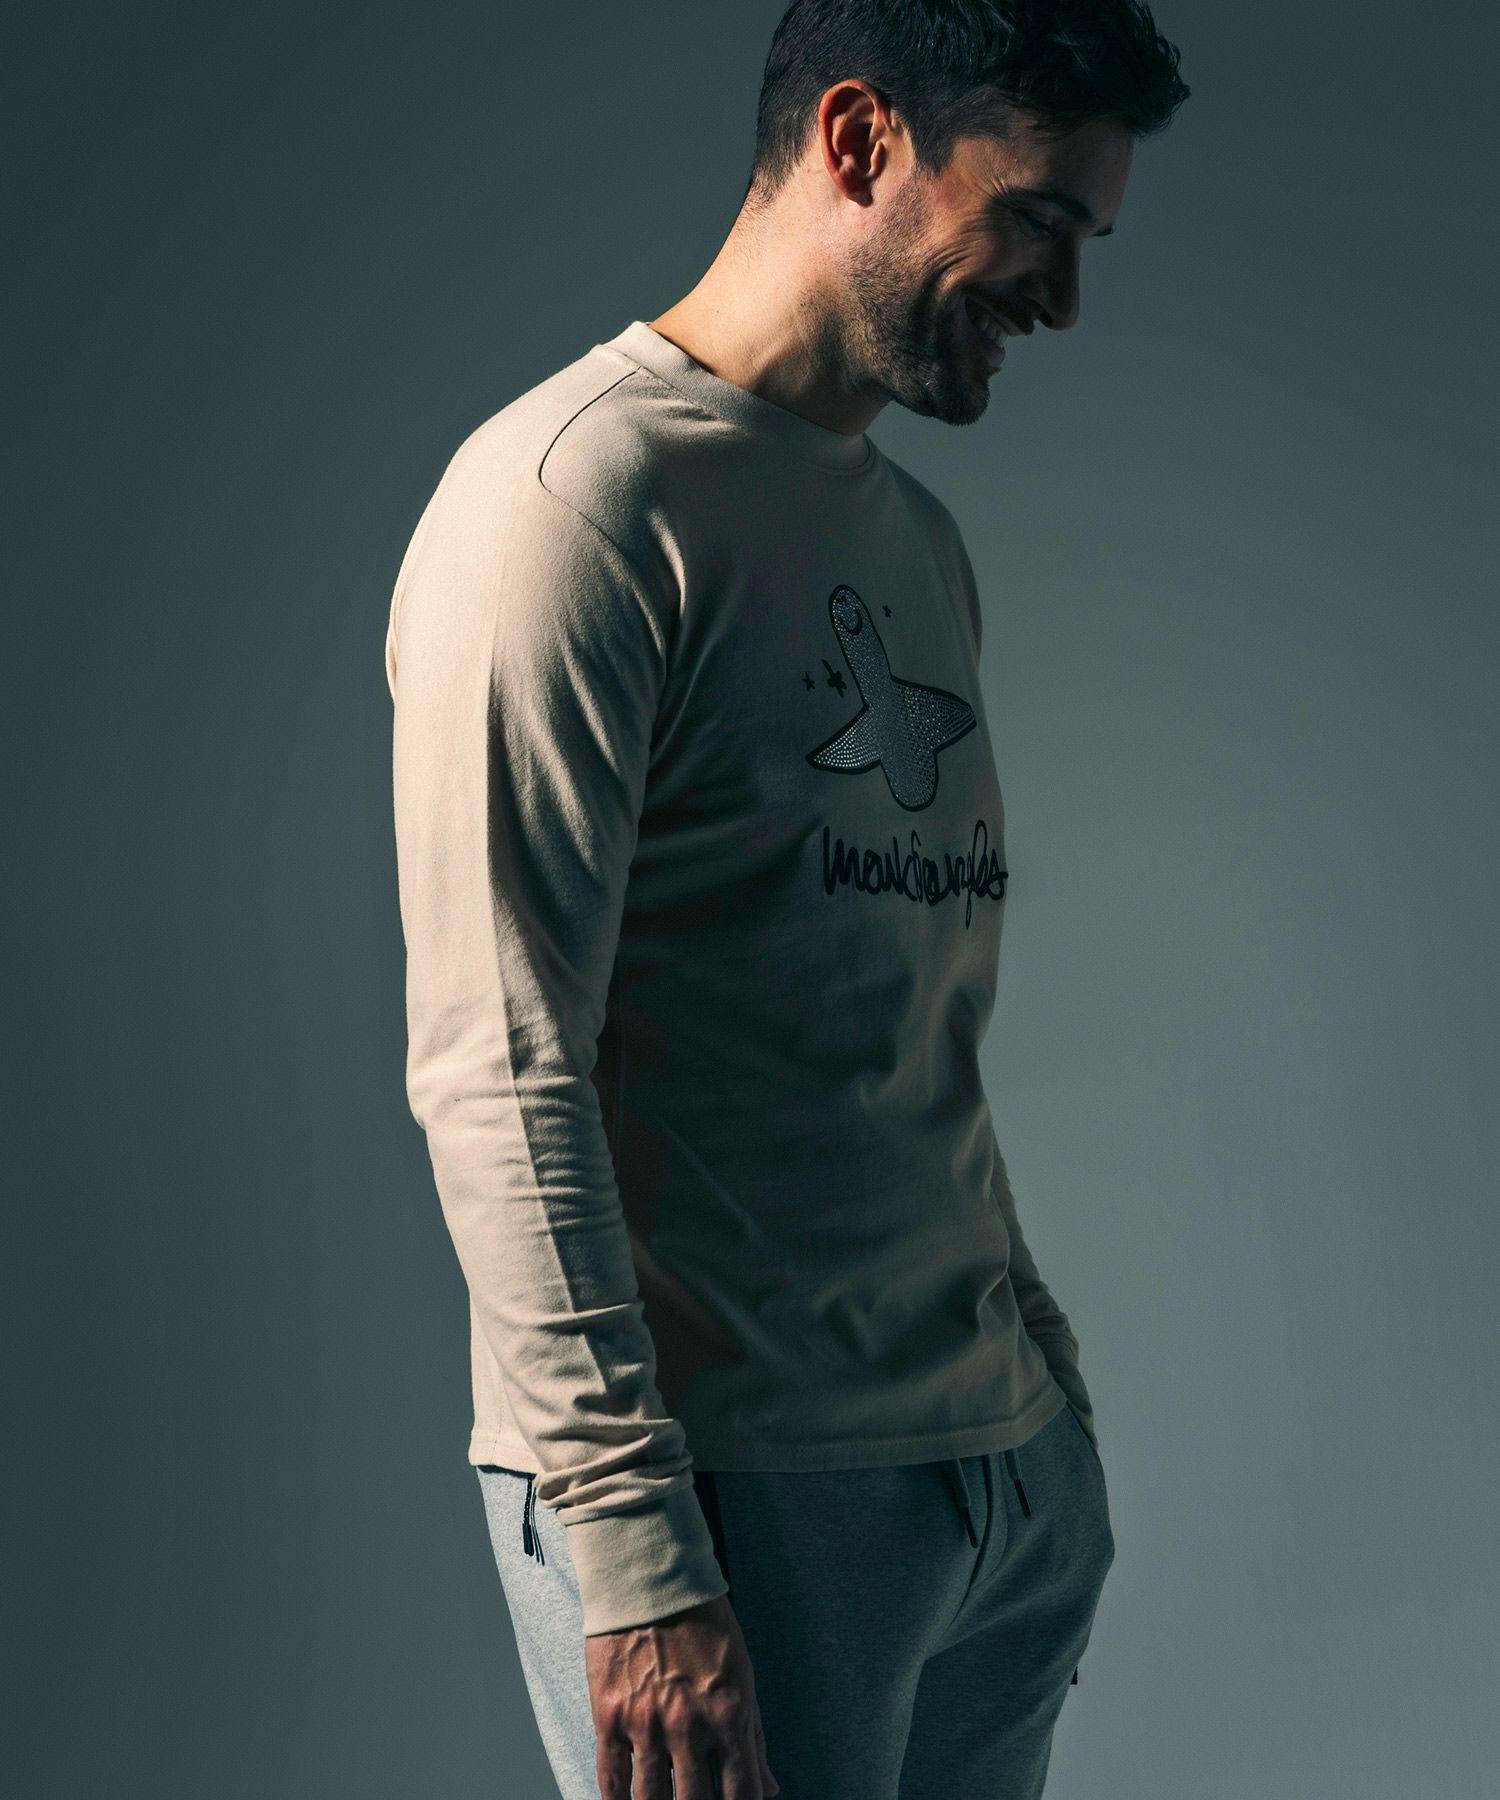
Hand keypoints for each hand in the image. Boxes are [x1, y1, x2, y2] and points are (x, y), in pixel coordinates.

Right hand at [585, 1591, 780, 1798]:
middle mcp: (688, 1724)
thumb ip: (753, 1735)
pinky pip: (611, 1778)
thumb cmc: (703, 1621)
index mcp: (728, 1713)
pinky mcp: (610, 1715)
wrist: (650, 1578)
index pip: (741, 1793)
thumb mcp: (742, 1673)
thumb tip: (768, 1787)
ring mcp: (646, 1723)